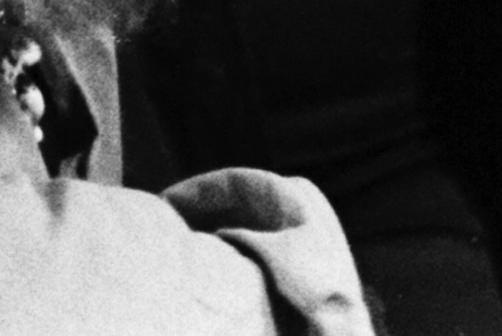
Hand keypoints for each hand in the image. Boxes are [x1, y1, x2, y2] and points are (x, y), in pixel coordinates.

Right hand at [163, 166, 373, 333]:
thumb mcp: (274, 253)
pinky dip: (220, 244)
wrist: (341, 321)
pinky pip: (244, 238)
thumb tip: (215, 234)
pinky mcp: (287, 250)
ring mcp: (291, 224)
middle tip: (159, 222)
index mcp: (292, 191)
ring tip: (171, 240)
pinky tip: (198, 258)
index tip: (163, 201)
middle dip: (197, 208)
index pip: (235, 180)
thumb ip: (240, 236)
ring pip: (237, 218)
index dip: (197, 189)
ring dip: (206, 226)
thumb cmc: (314, 284)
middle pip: (233, 198)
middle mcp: (293, 200)